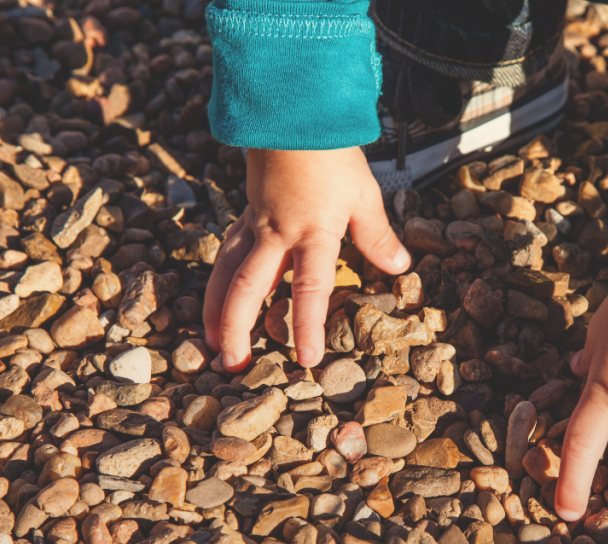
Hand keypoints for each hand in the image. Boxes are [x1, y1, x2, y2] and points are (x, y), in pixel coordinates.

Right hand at [204, 148, 410, 370]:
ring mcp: (255, 224)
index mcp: (311, 233)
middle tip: (232, 364)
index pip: (309, 289)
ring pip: (225, 272)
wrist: (294, 114)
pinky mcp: (245, 214)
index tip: (306, 359)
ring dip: (215, 308)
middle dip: (237, 327)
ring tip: (209, 339)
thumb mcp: (363, 196)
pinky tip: (216, 297)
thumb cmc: (331, 154)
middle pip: (248, 287)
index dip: (307, 326)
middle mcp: (276, 234)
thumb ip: (377, 236)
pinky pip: (225, 252)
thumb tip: (398, 267)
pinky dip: (217, 280)